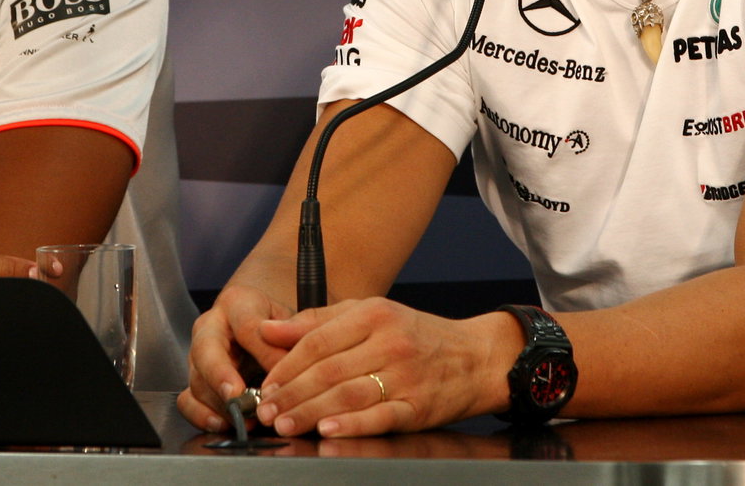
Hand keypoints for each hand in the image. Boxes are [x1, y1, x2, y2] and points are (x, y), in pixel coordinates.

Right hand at [178, 284, 295, 431]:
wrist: (261, 324)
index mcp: (237, 303)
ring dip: (220, 403)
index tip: (281, 372)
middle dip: (220, 375)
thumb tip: (290, 363)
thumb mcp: (291, 320)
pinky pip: (187, 399)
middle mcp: (210, 326)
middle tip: (237, 396)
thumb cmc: (276, 323)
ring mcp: (198, 355)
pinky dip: (201, 415)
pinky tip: (222, 423)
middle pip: (207, 350)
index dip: (264, 351)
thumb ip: (296, 334)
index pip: (247, 325)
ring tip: (245, 417)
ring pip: (198, 379)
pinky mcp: (195, 380)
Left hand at [251, 298, 517, 437]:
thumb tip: (267, 329)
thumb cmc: (417, 336)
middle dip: (292, 393)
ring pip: (348, 394)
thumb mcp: (370, 314)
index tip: (267, 384)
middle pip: (328, 370)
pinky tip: (329, 430)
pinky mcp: (419, 405)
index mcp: (374, 315)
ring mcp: (406, 375)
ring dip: (312, 412)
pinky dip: (353, 425)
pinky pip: (381, 416)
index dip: (287, 364)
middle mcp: (389, 342)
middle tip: (267, 411)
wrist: (477, 357)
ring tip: (286, 423)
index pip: (318, 340)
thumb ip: (317, 321)